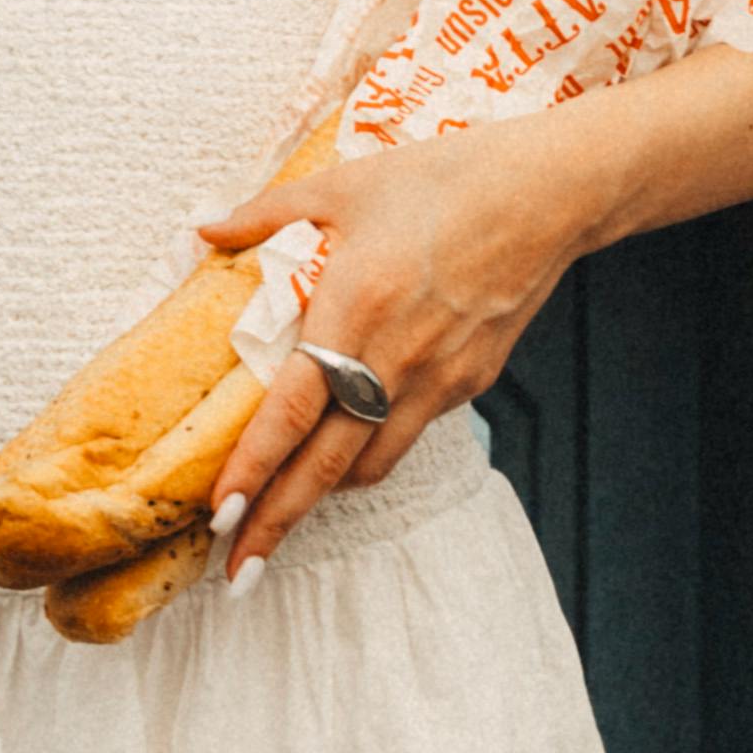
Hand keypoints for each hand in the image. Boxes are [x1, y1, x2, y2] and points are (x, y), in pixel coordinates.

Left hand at [191, 109, 607, 577]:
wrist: (547, 196)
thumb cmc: (444, 180)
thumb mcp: (344, 186)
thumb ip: (267, 213)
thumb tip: (204, 229)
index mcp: (352, 311)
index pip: (289, 413)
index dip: (251, 471)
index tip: (217, 518)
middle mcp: (393, 361)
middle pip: (324, 466)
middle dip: (276, 524)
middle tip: (237, 573)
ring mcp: (437, 380)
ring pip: (369, 463)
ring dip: (322, 496)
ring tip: (281, 521)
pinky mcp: (468, 384)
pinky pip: (406, 433)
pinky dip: (369, 453)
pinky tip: (345, 454)